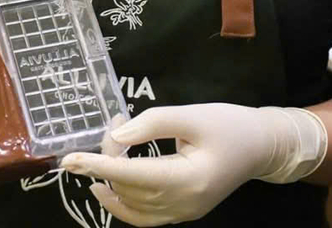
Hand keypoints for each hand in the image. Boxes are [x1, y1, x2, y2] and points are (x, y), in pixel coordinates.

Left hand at [59, 103, 326, 226]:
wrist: (262, 146)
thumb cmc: (230, 124)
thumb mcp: (191, 114)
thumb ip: (152, 123)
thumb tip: (117, 136)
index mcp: (188, 180)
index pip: (133, 176)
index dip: (98, 166)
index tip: (69, 160)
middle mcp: (184, 205)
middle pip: (131, 189)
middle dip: (108, 160)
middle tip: (111, 125)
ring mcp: (184, 213)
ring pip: (134, 209)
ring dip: (111, 182)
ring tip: (104, 152)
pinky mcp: (183, 211)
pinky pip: (145, 216)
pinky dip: (122, 204)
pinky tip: (107, 187)